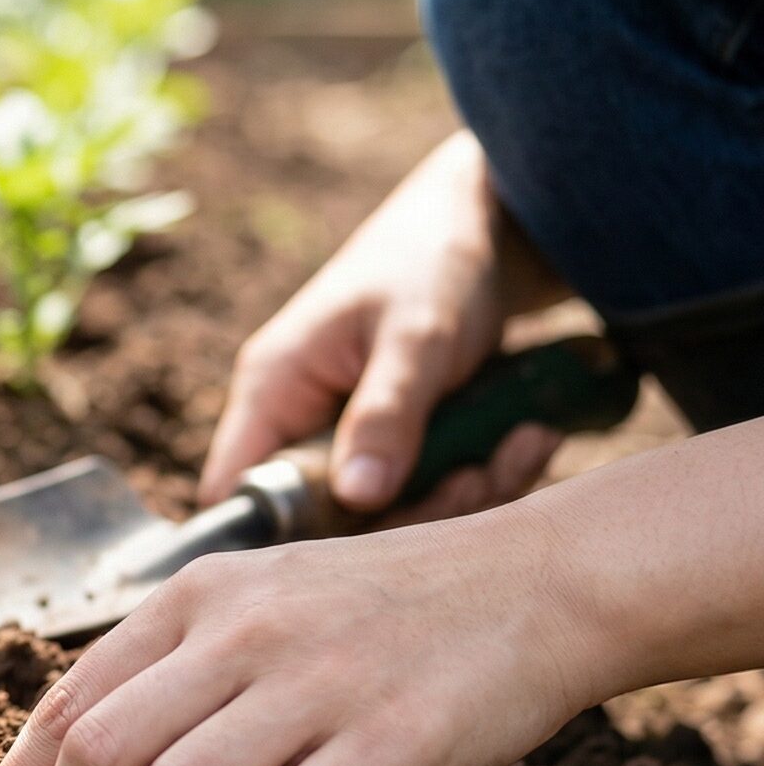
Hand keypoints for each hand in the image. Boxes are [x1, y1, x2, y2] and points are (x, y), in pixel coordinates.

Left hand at [0, 501, 599, 765]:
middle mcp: (239, 632)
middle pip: (95, 754)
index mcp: (193, 598)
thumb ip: (174, 666)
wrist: (531, 583)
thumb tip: (77, 765)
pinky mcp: (387, 741)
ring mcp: (312, 684)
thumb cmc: (379, 610)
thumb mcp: (258, 601)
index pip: (63, 702)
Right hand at [202, 132, 568, 520]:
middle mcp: (300, 422)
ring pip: (391, 512)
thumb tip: (356, 498)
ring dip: (467, 492)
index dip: (279, 531)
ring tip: (525, 441)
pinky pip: (433, 490)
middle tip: (482, 474)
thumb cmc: (434, 260)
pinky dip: (487, 474)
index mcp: (274, 389)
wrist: (492, 227)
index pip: (237, 488)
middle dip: (415, 510)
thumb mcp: (415, 335)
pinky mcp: (401, 445)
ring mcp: (351, 436)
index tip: (363, 538)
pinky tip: (529, 435)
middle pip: (329, 518)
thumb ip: (386, 414)